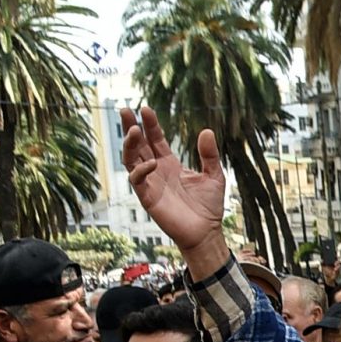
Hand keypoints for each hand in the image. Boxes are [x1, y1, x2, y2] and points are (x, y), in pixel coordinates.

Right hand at [120, 106, 230, 277]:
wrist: (207, 232)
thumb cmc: (209, 206)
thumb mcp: (214, 175)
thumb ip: (209, 155)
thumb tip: (207, 131)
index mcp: (170, 164)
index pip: (156, 140)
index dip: (151, 125)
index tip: (146, 109)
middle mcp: (157, 171)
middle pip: (139, 145)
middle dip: (131, 128)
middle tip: (126, 110)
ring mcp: (150, 183)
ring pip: (131, 159)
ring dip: (130, 144)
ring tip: (133, 130)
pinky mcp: (148, 197)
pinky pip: (137, 180)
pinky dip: (141, 170)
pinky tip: (152, 163)